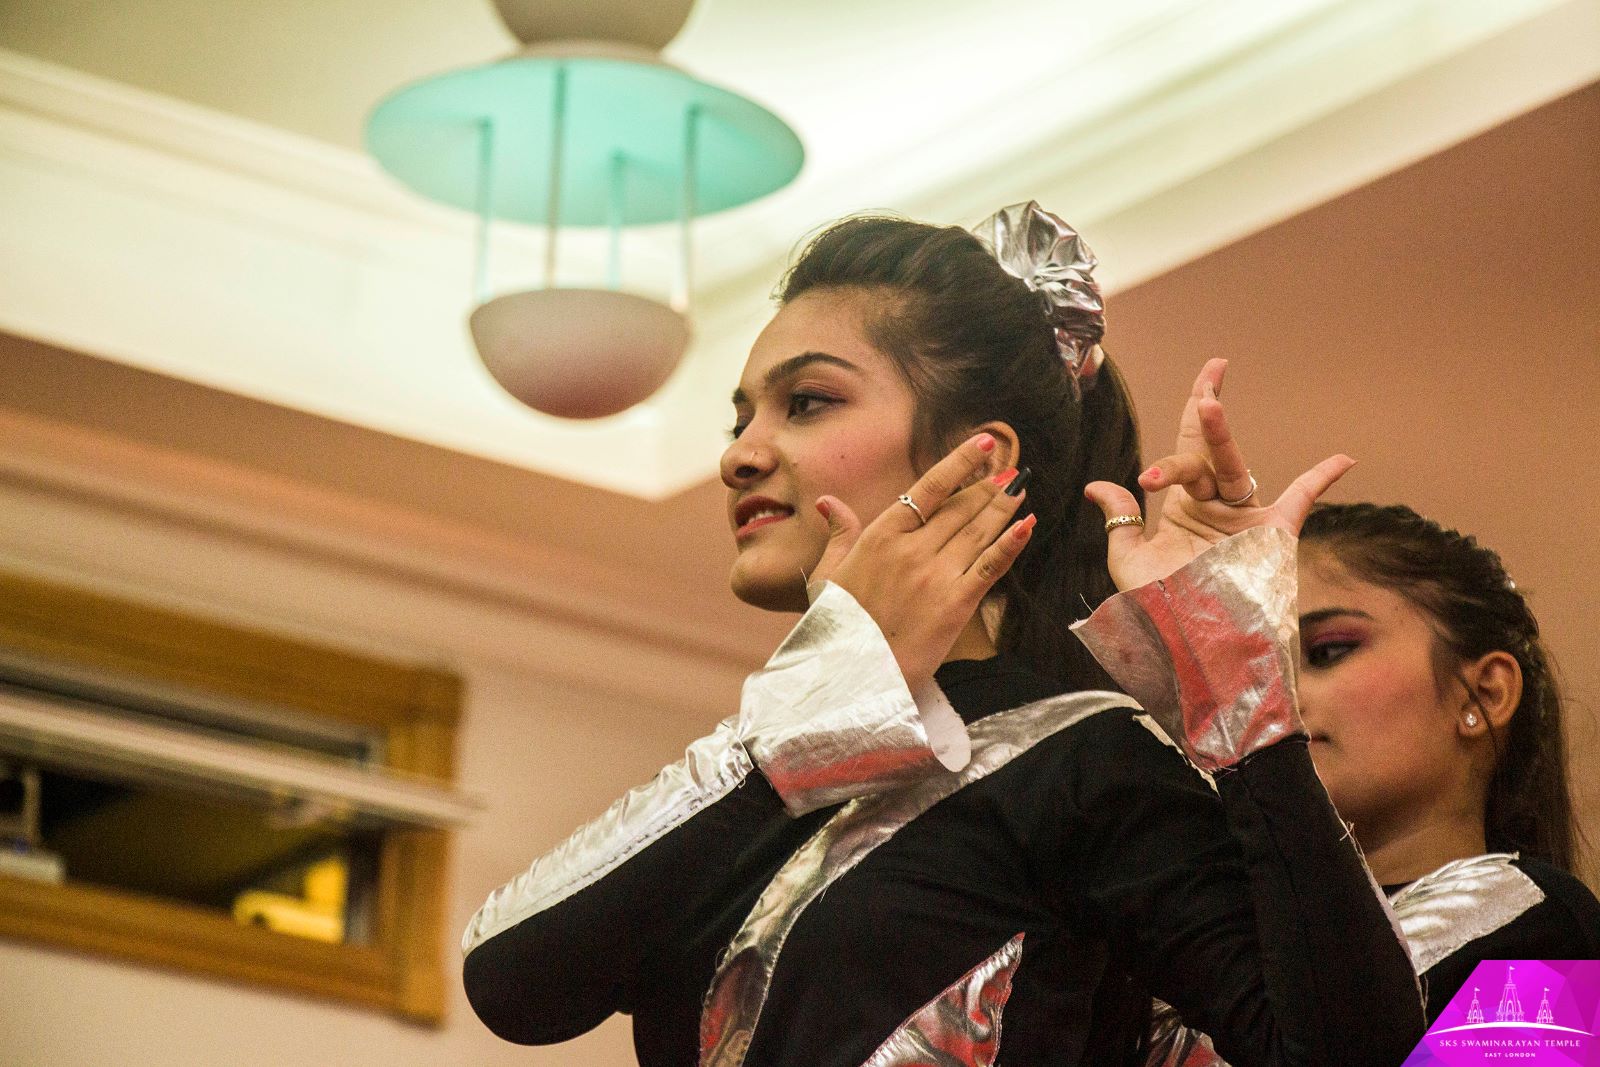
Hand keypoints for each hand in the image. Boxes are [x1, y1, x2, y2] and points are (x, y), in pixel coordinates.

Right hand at [811, 433, 1035, 688]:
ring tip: (1022, 488)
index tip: (983, 444)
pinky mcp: (956, 604)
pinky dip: (1011, 544)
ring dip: (1005, 507)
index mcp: (881, 536)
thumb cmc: (835, 627)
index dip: (960, 462)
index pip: (929, 488)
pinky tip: (1028, 525)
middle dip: (989, 486)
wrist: (850, 675)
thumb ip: (838, 534)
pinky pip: (990, 567)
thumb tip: (829, 502)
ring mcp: (936, 575)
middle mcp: (912, 549)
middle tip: (1012, 470)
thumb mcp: (827, 575)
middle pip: (961, 507)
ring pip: (979, 531)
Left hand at [1084, 358, 1354, 591]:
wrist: (1189, 649)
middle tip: (1199, 391)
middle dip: (1199, 418)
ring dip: (1220, 436)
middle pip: (1206, 451)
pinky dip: (1322, 480)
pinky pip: (1301, 501)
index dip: (1183, 422)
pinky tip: (1345, 458)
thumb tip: (1099, 484)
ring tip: (1207, 402)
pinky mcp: (1271, 537)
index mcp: (1187, 506)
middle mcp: (1217, 506)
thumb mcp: (1129, 561)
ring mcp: (1245, 519)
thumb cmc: (1158, 610)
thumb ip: (1120, 519)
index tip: (1148, 467)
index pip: (1185, 452)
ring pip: (1234, 468)